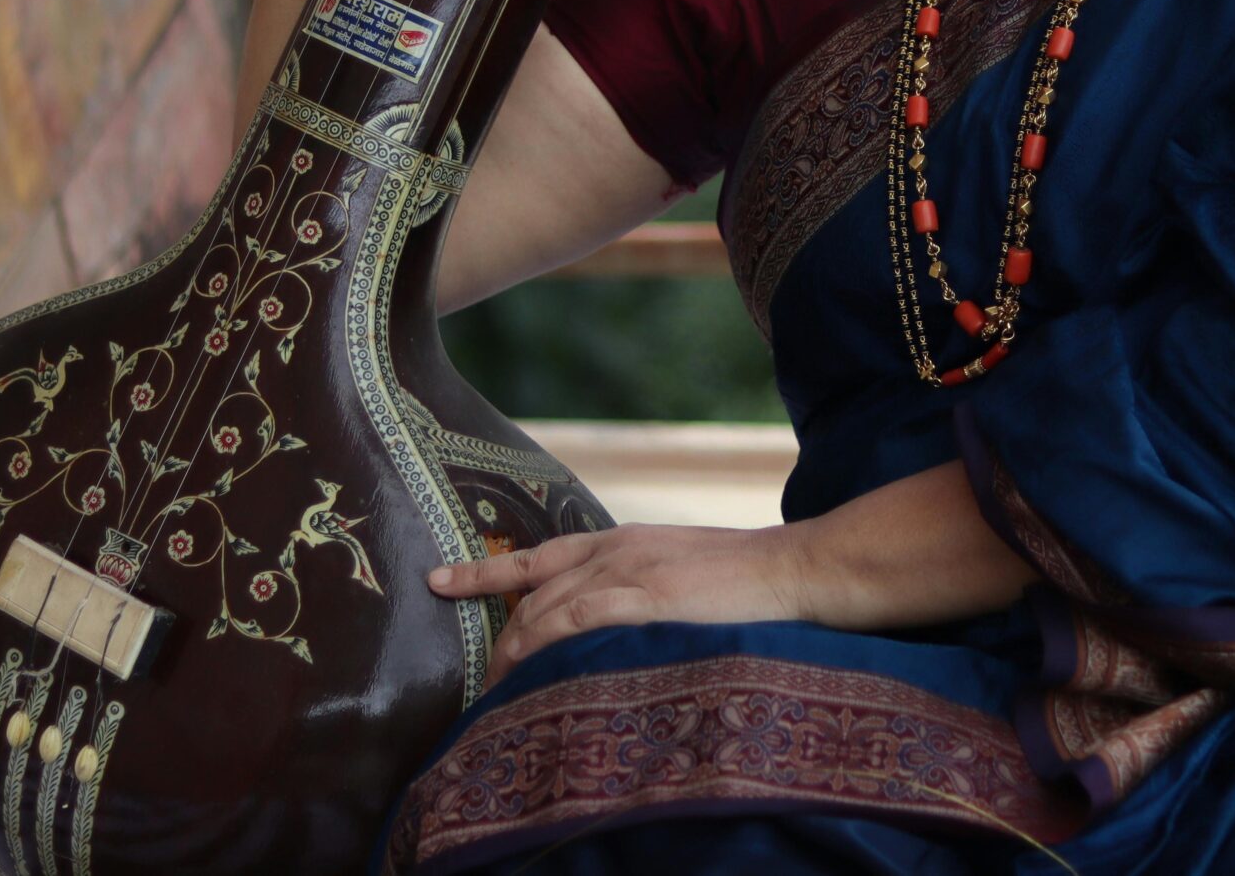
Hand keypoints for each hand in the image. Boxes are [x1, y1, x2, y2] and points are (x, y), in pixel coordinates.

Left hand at [426, 522, 812, 686]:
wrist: (795, 570)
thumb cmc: (752, 580)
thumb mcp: (685, 571)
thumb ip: (644, 590)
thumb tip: (613, 628)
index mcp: (625, 540)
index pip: (538, 556)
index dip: (484, 570)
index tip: (438, 580)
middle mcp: (616, 549)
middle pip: (532, 592)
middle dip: (497, 634)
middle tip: (480, 681)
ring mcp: (628, 571)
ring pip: (544, 609)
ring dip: (512, 652)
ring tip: (493, 693)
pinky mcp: (644, 598)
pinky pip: (574, 621)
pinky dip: (542, 645)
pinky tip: (523, 671)